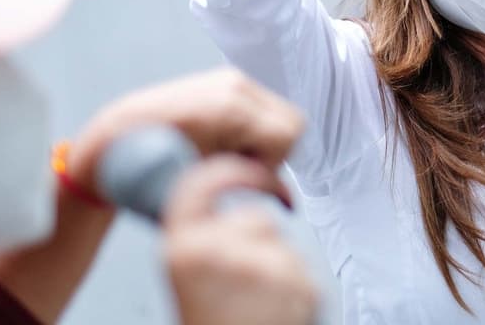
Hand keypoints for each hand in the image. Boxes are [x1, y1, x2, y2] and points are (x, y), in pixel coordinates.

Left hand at [68, 68, 304, 198]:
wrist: (113, 142)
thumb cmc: (150, 171)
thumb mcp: (203, 186)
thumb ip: (249, 188)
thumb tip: (288, 202)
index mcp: (230, 108)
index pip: (288, 134)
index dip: (272, 164)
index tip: (243, 176)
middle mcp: (234, 85)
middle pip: (292, 121)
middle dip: (274, 151)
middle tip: (239, 168)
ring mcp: (229, 79)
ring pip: (280, 113)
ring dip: (264, 140)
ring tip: (228, 156)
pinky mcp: (224, 80)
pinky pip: (261, 106)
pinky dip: (253, 128)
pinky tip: (223, 142)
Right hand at [165, 157, 318, 324]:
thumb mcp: (188, 280)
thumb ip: (199, 242)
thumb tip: (219, 208)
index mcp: (183, 250)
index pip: (201, 182)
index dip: (226, 173)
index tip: (245, 173)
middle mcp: (223, 252)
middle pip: (254, 218)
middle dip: (254, 239)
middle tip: (242, 279)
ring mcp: (266, 267)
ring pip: (280, 244)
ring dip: (275, 265)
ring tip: (255, 305)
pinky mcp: (300, 285)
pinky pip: (300, 270)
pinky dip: (293, 288)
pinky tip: (274, 314)